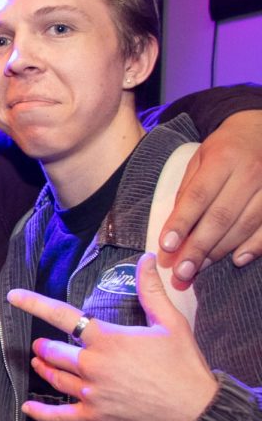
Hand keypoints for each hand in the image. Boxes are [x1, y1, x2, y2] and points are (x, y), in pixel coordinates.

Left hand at [10, 253, 217, 420]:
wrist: (197, 414)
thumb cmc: (185, 368)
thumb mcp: (171, 323)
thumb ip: (151, 291)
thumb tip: (145, 259)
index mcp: (107, 339)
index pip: (62, 316)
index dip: (34, 303)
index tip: (13, 297)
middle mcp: (93, 365)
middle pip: (53, 351)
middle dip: (45, 347)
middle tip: (41, 345)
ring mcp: (92, 393)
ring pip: (54, 378)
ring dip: (43, 368)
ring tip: (39, 362)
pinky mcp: (95, 418)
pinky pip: (59, 416)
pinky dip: (41, 412)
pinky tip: (27, 408)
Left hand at [160, 110, 261, 281]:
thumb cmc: (225, 149)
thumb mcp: (200, 158)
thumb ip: (188, 189)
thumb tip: (175, 226)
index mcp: (222, 159)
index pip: (197, 196)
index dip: (181, 222)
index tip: (166, 246)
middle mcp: (249, 172)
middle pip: (220, 216)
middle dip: (198, 247)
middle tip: (181, 271)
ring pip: (244, 225)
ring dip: (220, 251)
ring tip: (199, 268)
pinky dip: (254, 246)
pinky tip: (237, 260)